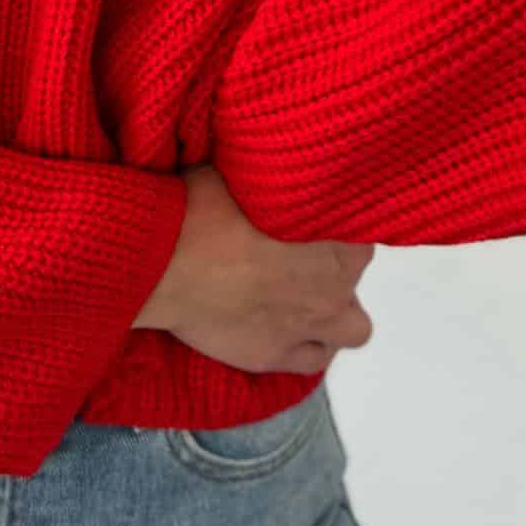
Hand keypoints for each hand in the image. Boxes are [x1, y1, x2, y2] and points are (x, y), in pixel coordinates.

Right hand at [134, 164, 375, 376]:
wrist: (164, 266)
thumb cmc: (203, 210)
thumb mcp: (244, 173)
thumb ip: (276, 180)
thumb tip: (277, 165)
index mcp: (336, 238)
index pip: (361, 227)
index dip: (334, 221)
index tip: (309, 215)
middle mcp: (334, 286)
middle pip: (353, 274)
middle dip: (332, 263)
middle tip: (295, 249)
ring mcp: (308, 326)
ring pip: (352, 327)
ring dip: (335, 312)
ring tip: (304, 296)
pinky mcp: (275, 356)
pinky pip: (315, 359)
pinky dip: (308, 345)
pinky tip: (287, 327)